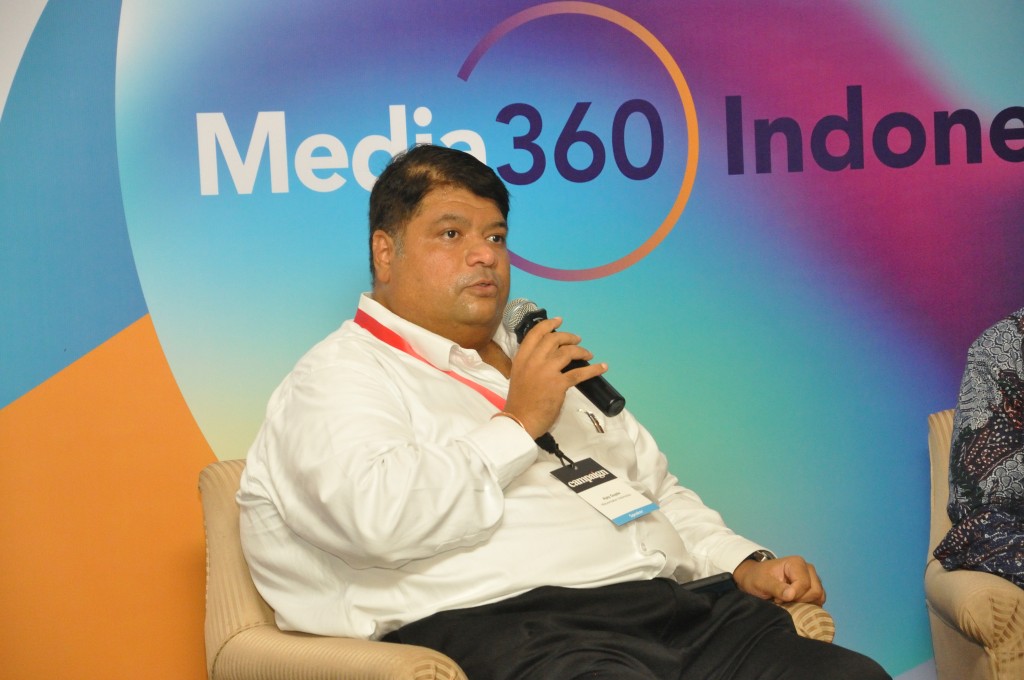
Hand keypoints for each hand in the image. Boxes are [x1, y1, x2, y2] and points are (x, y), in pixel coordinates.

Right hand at [503, 316, 607, 437]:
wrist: (520, 421)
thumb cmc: (520, 402)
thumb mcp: (519, 376)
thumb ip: (530, 364)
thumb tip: (548, 358)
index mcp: (521, 358)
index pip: (535, 334)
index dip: (549, 324)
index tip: (559, 320)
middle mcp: (533, 361)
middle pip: (554, 339)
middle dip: (568, 337)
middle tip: (577, 340)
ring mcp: (546, 371)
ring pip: (568, 352)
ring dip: (581, 351)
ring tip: (588, 354)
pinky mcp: (558, 384)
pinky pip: (579, 373)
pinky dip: (593, 369)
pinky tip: (601, 367)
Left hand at [732, 555, 825, 605]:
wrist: (755, 579)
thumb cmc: (757, 578)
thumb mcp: (761, 583)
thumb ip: (776, 588)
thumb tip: (791, 595)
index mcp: (796, 563)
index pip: (804, 584)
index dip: (792, 595)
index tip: (777, 597)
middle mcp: (808, 569)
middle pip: (815, 591)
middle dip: (799, 600)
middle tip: (782, 599)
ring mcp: (812, 578)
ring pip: (819, 597)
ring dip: (804, 603)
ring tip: (787, 600)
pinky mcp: (813, 588)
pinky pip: (819, 601)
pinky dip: (808, 605)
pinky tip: (794, 603)